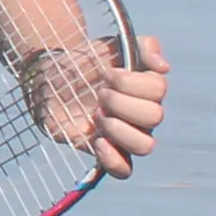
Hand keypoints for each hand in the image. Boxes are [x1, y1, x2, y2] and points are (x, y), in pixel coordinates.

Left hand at [88, 33, 169, 177]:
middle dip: (120, 102)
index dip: (130, 82)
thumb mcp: (113, 45)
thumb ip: (144, 46)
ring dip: (118, 128)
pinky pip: (124, 170)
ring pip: (145, 146)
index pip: (158, 90)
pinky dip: (114, 159)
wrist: (52, 76)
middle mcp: (142, 116)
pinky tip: (97, 140)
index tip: (105, 74)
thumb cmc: (87, 61)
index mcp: (148, 90)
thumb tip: (164, 67)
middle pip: (154, 117)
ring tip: (96, 114)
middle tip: (99, 94)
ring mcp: (125, 136)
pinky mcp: (106, 152)